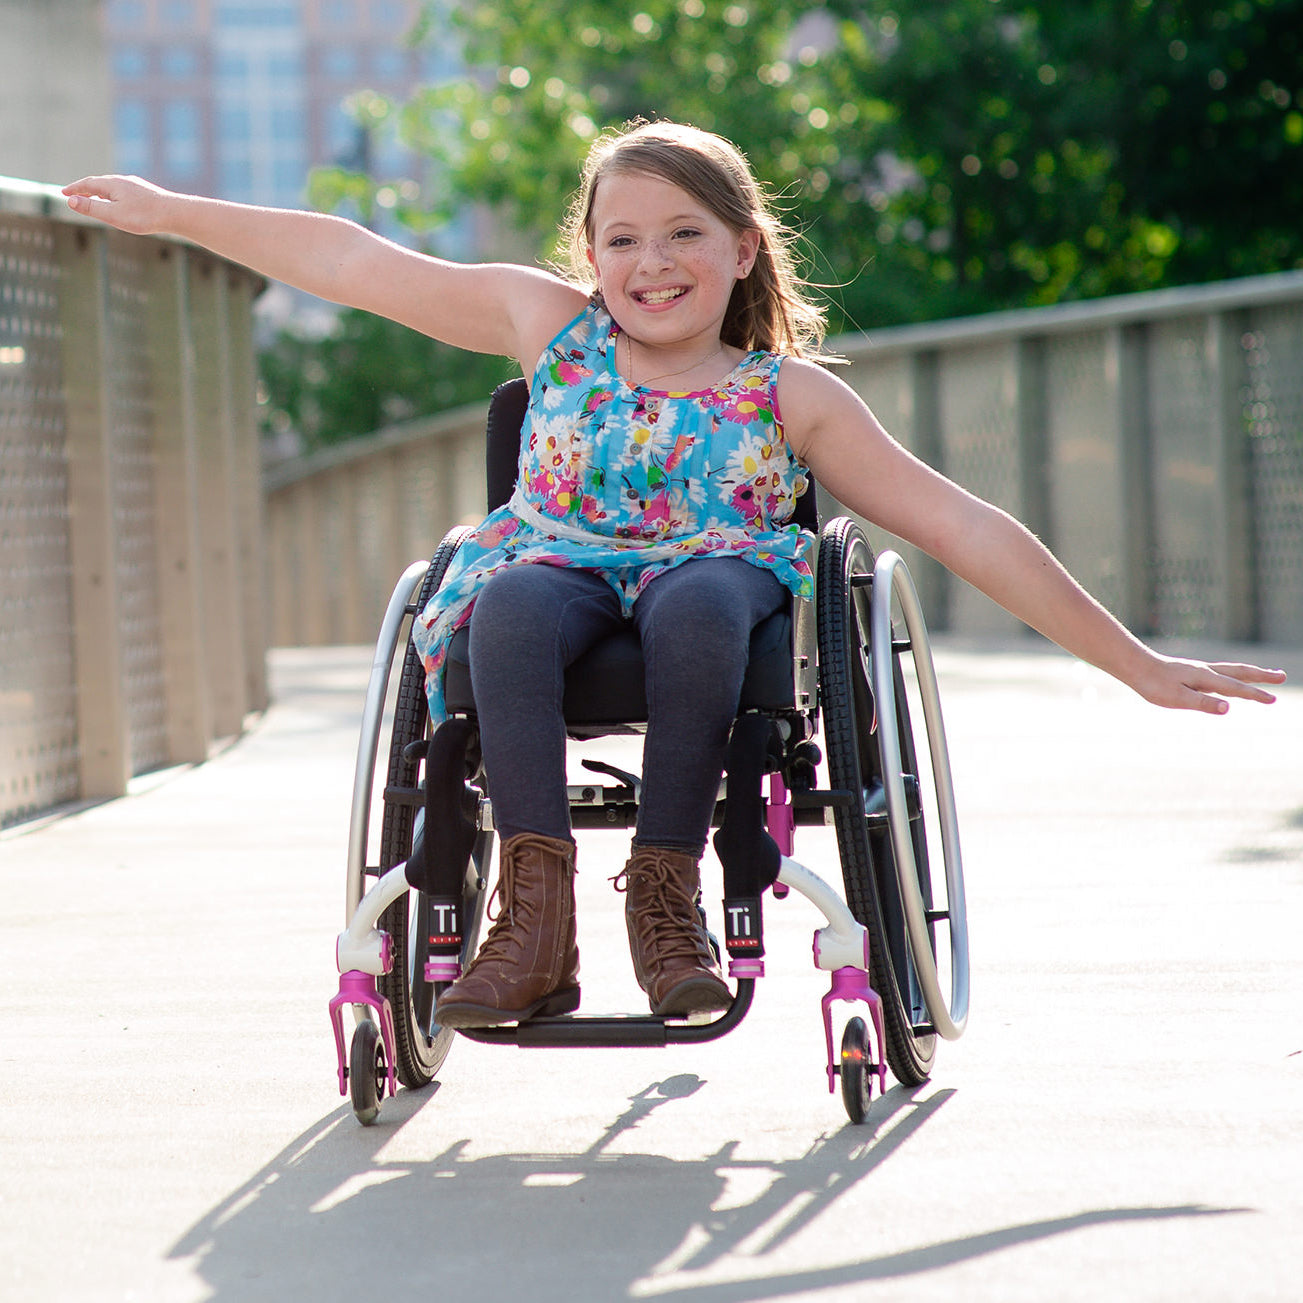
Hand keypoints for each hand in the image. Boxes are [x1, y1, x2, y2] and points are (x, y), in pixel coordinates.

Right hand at [62, 175, 176, 235]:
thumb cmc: (144, 216)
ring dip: (100, 192)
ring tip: (93, 198)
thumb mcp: (113, 214)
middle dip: (85, 189)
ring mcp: (136, 185)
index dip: (74, 189)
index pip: (87, 184)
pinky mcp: (147, 193)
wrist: (175, 214)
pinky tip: (119, 202)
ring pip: (113, 187)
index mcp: (112, 184)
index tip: (63, 194)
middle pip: (99, 183)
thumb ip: (91, 208)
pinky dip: (114, 196)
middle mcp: (123, 180)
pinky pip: (125, 192)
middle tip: (73, 195)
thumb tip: (71, 201)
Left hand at [1133, 655, 1285, 714]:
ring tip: (1267, 675)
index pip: (1235, 688)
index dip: (1254, 694)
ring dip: (1251, 673)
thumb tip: (1228, 707)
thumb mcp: (1177, 698)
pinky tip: (1233, 681)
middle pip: (1239, 672)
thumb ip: (1202, 703)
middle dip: (1261, 676)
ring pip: (1231, 670)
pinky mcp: (1193, 672)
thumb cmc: (1153, 684)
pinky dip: (1235, 675)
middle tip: (1282, 676)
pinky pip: (1221, 673)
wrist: (1135, 666)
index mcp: (1205, 678)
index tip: (1273, 699)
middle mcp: (1206, 671)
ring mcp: (1200, 670)